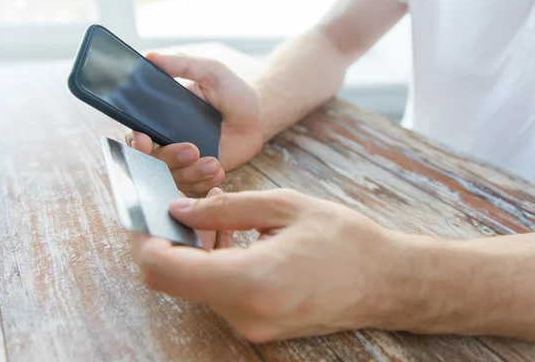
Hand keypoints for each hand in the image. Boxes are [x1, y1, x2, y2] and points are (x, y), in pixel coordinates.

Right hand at [126, 52, 262, 193]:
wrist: (258, 115)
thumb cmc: (232, 90)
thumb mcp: (210, 71)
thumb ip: (182, 64)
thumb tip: (151, 57)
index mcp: (160, 118)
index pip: (137, 135)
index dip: (136, 142)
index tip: (144, 140)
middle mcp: (167, 142)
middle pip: (152, 162)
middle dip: (170, 158)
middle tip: (193, 149)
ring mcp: (183, 161)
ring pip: (172, 178)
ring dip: (191, 173)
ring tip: (214, 163)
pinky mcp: (200, 175)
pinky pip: (193, 189)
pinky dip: (204, 184)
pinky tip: (218, 173)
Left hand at [130, 189, 415, 342]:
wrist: (386, 282)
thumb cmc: (345, 240)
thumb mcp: (285, 207)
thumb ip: (225, 207)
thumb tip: (180, 209)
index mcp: (251, 280)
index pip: (164, 270)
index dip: (148, 239)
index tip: (155, 213)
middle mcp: (244, 314)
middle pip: (176, 279)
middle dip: (174, 239)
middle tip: (194, 206)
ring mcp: (251, 327)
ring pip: (196, 285)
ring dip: (197, 251)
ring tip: (225, 219)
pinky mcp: (258, 327)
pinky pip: (219, 294)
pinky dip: (216, 265)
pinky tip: (238, 240)